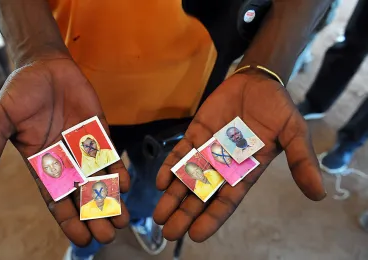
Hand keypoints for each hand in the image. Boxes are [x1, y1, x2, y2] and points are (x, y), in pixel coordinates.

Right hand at [0, 56, 129, 245]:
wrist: (43, 65)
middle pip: (82, 197)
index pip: (55, 200)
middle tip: (108, 236)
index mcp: (41, 164)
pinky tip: (125, 186)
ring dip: (111, 201)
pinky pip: (110, 157)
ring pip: (100, 181)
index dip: (69, 221)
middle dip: (94, 217)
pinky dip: (118, 172)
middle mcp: (65, 161)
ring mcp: (84, 148)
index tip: (82, 240)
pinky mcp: (99, 133)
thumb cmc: (19, 92)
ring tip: (123, 221)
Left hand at [153, 72, 325, 241]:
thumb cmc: (278, 108)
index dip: (212, 218)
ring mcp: (208, 150)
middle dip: (185, 214)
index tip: (196, 235)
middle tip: (169, 233)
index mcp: (246, 171)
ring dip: (172, 196)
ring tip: (158, 216)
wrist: (258, 80)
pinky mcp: (195, 133)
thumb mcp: (294, 132)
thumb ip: (300, 160)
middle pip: (202, 195)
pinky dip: (170, 166)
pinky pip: (180, 152)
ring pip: (187, 178)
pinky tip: (161, 181)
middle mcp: (224, 165)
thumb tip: (319, 194)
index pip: (227, 201)